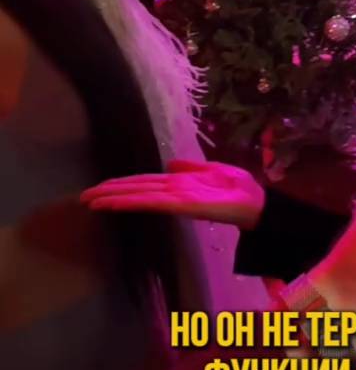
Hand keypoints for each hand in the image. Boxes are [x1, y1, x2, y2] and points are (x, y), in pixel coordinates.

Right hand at [80, 159, 264, 230]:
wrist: (258, 203)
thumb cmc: (239, 188)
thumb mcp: (214, 171)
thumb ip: (192, 168)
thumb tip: (170, 164)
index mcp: (180, 184)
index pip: (145, 183)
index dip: (122, 184)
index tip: (100, 186)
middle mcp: (174, 193)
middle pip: (137, 190)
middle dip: (110, 193)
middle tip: (84, 197)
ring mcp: (178, 199)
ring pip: (141, 197)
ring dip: (116, 198)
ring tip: (93, 201)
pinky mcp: (185, 205)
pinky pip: (155, 202)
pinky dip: (135, 202)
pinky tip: (118, 202)